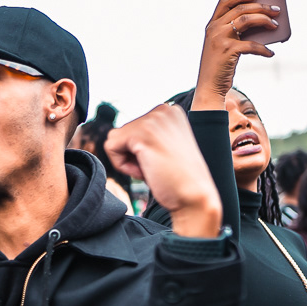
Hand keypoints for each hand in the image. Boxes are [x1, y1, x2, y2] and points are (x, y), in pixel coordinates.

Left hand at [104, 105, 222, 237]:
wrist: (196, 196)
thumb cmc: (179, 179)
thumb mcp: (163, 147)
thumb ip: (146, 135)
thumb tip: (116, 134)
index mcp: (170, 111)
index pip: (133, 127)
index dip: (140, 151)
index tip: (162, 161)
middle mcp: (162, 109)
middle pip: (122, 132)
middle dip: (133, 155)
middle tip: (158, 167)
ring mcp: (152, 119)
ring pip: (114, 139)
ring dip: (128, 161)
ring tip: (153, 168)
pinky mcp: (141, 133)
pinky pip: (111, 147)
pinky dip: (122, 165)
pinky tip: (145, 170)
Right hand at [191, 0, 279, 110]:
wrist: (209, 86)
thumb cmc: (219, 66)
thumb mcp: (221, 45)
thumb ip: (232, 32)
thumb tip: (258, 22)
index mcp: (211, 25)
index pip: (225, 2)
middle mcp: (214, 29)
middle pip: (241, 9)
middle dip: (261, 7)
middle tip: (275, 11)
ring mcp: (220, 39)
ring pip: (246, 20)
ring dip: (264, 20)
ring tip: (275, 25)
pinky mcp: (228, 51)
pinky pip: (251, 45)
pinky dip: (263, 49)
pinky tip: (270, 53)